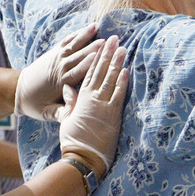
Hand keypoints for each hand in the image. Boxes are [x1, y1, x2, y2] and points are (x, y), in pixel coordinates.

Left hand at [15, 24, 103, 120]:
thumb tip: (72, 117)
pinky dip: (78, 34)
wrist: (18, 90)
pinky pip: (67, 41)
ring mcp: (57, 57)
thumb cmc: (35, 104)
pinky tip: (89, 27)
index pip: (78, 72)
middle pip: (79, 56)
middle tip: (108, 41)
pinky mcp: (54, 52)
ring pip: (74, 45)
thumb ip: (59, 113)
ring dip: (86, 36)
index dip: (89, 64)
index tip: (101, 56)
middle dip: (94, 48)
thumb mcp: (46, 113)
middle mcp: (60, 67)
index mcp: (61, 82)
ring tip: (98, 27)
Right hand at [59, 35, 128, 176]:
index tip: (101, 45)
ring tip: (122, 48)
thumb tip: (68, 88)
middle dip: (108, 54)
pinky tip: (127, 70)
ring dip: (117, 63)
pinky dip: (123, 82)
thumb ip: (70, 102)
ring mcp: (104, 105)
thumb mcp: (67, 119)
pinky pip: (119, 94)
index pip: (90, 72)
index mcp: (81, 98)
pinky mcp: (113, 115)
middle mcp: (93, 98)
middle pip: (101, 71)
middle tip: (114, 38)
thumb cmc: (73, 140)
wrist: (82, 157)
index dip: (96, 58)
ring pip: (111, 79)